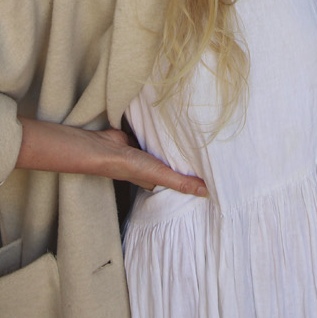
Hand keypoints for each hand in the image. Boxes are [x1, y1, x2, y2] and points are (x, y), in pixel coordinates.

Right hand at [87, 127, 208, 196]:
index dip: (192, 178)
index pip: (179, 181)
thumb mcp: (159, 176)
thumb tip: (206, 192)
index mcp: (157, 181)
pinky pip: (159, 135)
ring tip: (199, 137)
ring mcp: (148, 153)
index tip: (211, 173)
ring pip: (167, 150)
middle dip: (187, 159)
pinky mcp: (143, 138)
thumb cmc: (130, 166)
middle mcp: (153, 168)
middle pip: (174, 164)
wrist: (105, 148)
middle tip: (209, 151)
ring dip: (177, 144)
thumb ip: (181, 183)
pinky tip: (178, 126)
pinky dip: (166, 132)